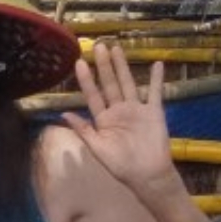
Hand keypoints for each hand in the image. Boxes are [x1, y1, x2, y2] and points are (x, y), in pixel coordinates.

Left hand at [62, 44, 180, 193]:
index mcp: (103, 119)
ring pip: (128, 83)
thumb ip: (83, 130)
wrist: (147, 175)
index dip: (86, 79)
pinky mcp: (154, 112)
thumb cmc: (120, 165)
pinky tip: (156, 64)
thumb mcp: (97, 148)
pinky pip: (155, 92)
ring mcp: (136, 109)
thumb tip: (64, 114)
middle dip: (104, 66)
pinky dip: (156, 79)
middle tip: (98, 46)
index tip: (79, 62)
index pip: (93, 95)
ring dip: (122, 67)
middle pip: (109, 84)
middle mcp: (118, 110)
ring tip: (117, 48)